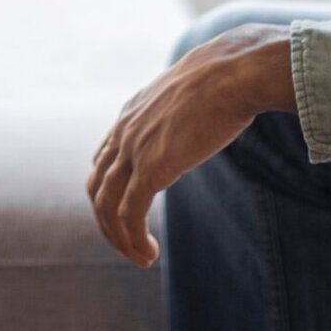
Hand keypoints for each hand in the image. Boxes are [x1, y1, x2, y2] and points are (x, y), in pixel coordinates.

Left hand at [87, 25, 295, 265]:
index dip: (110, 190)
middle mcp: (124, 132)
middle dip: (107, 221)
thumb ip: (190, 106)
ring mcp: (133, 150)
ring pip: (106, 206)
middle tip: (129, 245)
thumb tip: (216, 106)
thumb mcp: (195, 91)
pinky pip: (130, 215)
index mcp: (131, 113)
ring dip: (119, 239)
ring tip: (142, 258)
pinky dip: (134, 240)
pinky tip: (150, 254)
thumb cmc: (227, 78)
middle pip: (97, 187)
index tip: (129, 212)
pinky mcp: (150, 169)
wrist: (233, 72)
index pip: (103, 159)